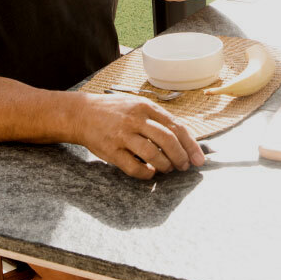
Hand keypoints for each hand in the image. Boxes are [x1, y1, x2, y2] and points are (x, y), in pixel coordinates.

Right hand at [76, 93, 204, 178]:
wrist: (81, 114)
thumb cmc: (114, 111)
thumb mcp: (137, 105)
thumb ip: (157, 119)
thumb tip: (183, 139)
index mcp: (146, 107)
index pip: (176, 126)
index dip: (191, 144)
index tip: (199, 158)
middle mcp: (136, 120)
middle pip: (167, 139)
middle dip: (181, 156)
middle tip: (185, 166)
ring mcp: (123, 135)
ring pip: (152, 153)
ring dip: (165, 165)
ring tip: (168, 169)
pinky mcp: (111, 150)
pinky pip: (133, 166)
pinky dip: (146, 173)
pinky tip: (151, 174)